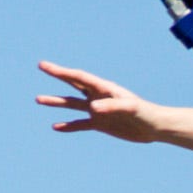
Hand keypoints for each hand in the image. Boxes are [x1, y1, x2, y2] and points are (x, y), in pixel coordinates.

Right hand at [36, 60, 168, 142]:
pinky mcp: (100, 124)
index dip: (61, 71)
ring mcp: (97, 110)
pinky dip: (68, 125)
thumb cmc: (145, 113)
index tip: (45, 66)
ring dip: (56, 102)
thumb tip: (92, 108)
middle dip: (57, 75)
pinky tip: (56, 127)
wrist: (154, 126)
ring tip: (38, 99)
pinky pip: (80, 124)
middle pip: (73, 84)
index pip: (78, 77)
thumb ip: (112, 107)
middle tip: (42, 66)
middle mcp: (98, 96)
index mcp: (103, 88)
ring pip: (72, 104)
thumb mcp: (129, 108)